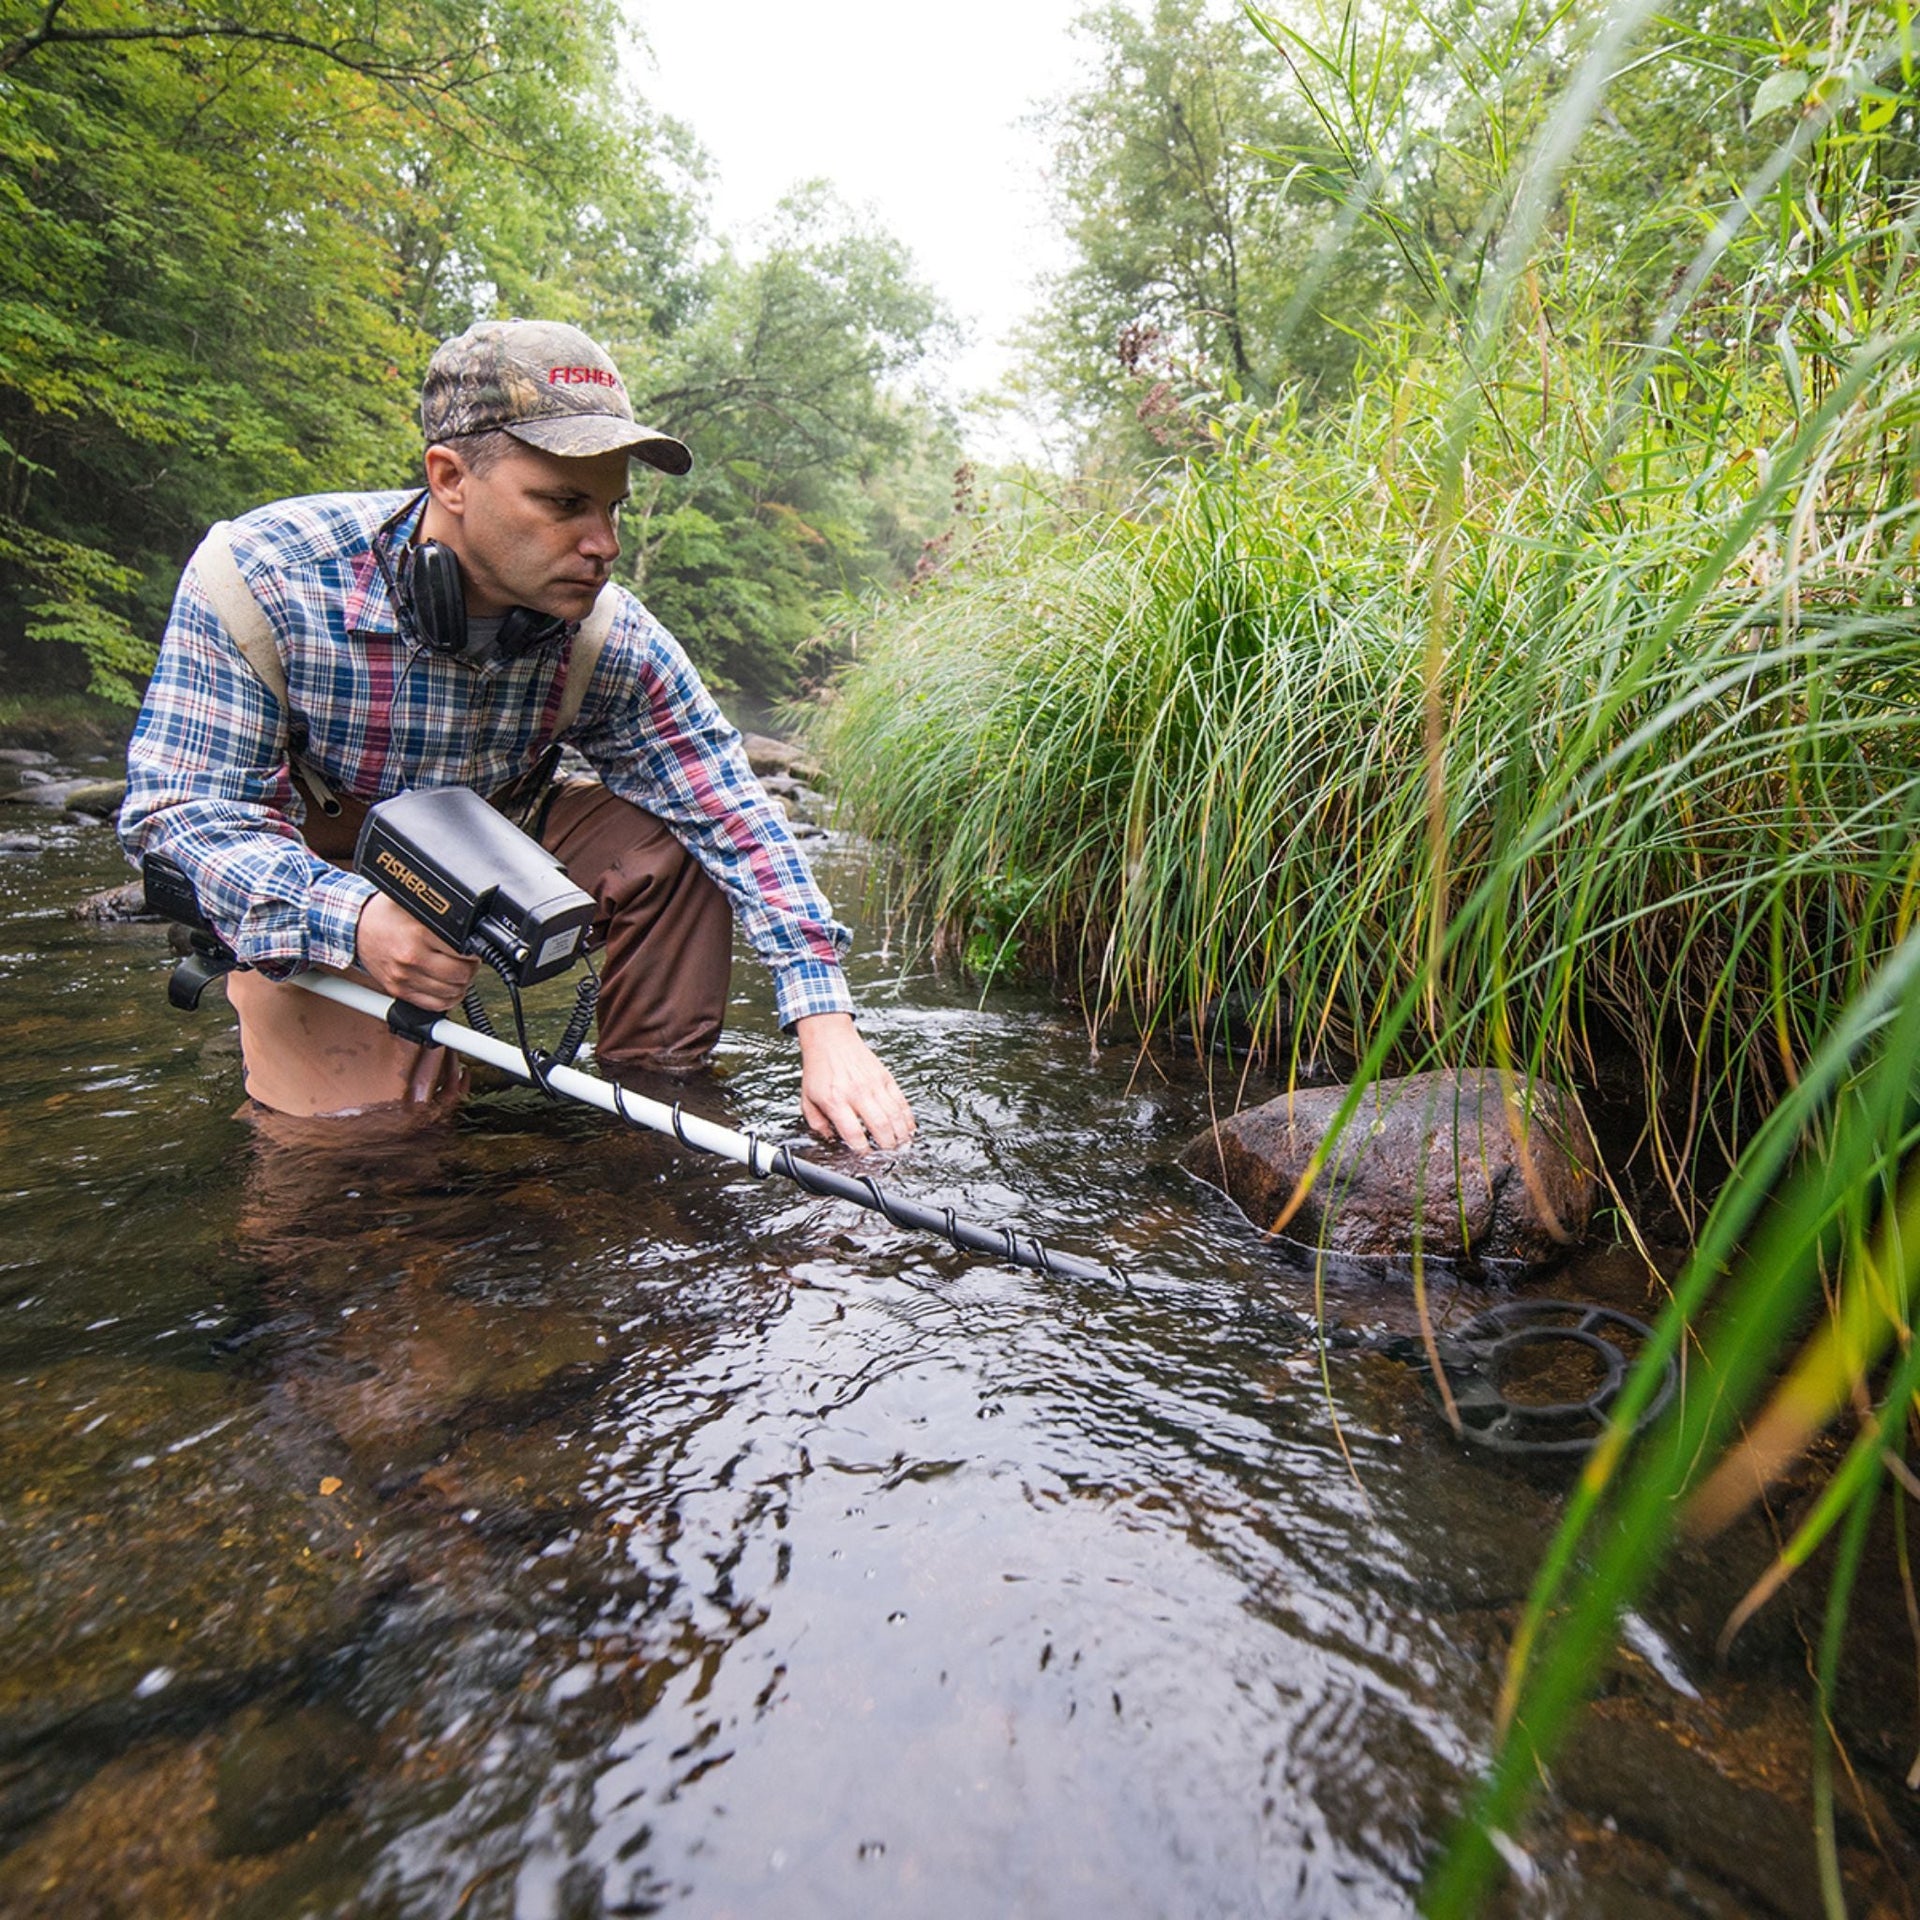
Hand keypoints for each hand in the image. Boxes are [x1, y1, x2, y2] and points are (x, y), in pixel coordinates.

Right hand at [353, 892, 478, 1007]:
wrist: (354, 927)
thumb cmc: (385, 914)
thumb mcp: (414, 904)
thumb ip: (440, 914)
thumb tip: (469, 918)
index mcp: (418, 933)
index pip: (463, 950)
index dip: (474, 949)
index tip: (473, 945)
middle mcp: (411, 957)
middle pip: (461, 974)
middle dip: (471, 967)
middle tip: (468, 959)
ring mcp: (404, 977)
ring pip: (452, 993)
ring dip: (462, 984)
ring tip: (458, 971)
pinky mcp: (398, 990)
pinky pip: (435, 1006)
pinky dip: (449, 999)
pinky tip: (449, 987)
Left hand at [794, 1012, 915, 1151]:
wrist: (831, 1039)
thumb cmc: (819, 1069)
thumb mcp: (807, 1099)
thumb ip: (817, 1123)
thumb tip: (831, 1139)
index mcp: (835, 1100)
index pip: (853, 1132)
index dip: (862, 1149)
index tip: (865, 1155)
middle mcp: (857, 1093)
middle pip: (879, 1126)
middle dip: (887, 1146)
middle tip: (888, 1155)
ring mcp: (874, 1084)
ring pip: (894, 1115)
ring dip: (900, 1135)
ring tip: (901, 1146)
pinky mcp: (885, 1077)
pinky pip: (901, 1101)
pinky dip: (907, 1118)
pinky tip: (907, 1128)